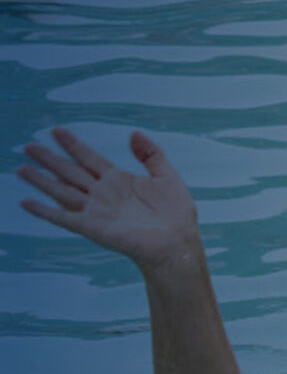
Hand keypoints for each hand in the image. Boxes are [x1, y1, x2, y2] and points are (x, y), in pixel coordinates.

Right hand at [18, 129, 200, 266]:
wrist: (177, 243)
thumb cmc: (176, 214)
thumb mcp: (167, 177)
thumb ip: (151, 154)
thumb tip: (134, 133)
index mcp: (119, 180)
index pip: (89, 158)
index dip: (73, 145)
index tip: (57, 131)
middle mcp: (103, 193)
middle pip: (70, 172)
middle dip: (50, 159)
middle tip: (29, 146)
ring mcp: (96, 210)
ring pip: (61, 191)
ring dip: (41, 180)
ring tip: (21, 168)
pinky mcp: (92, 226)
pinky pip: (63, 217)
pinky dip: (44, 210)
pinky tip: (27, 202)